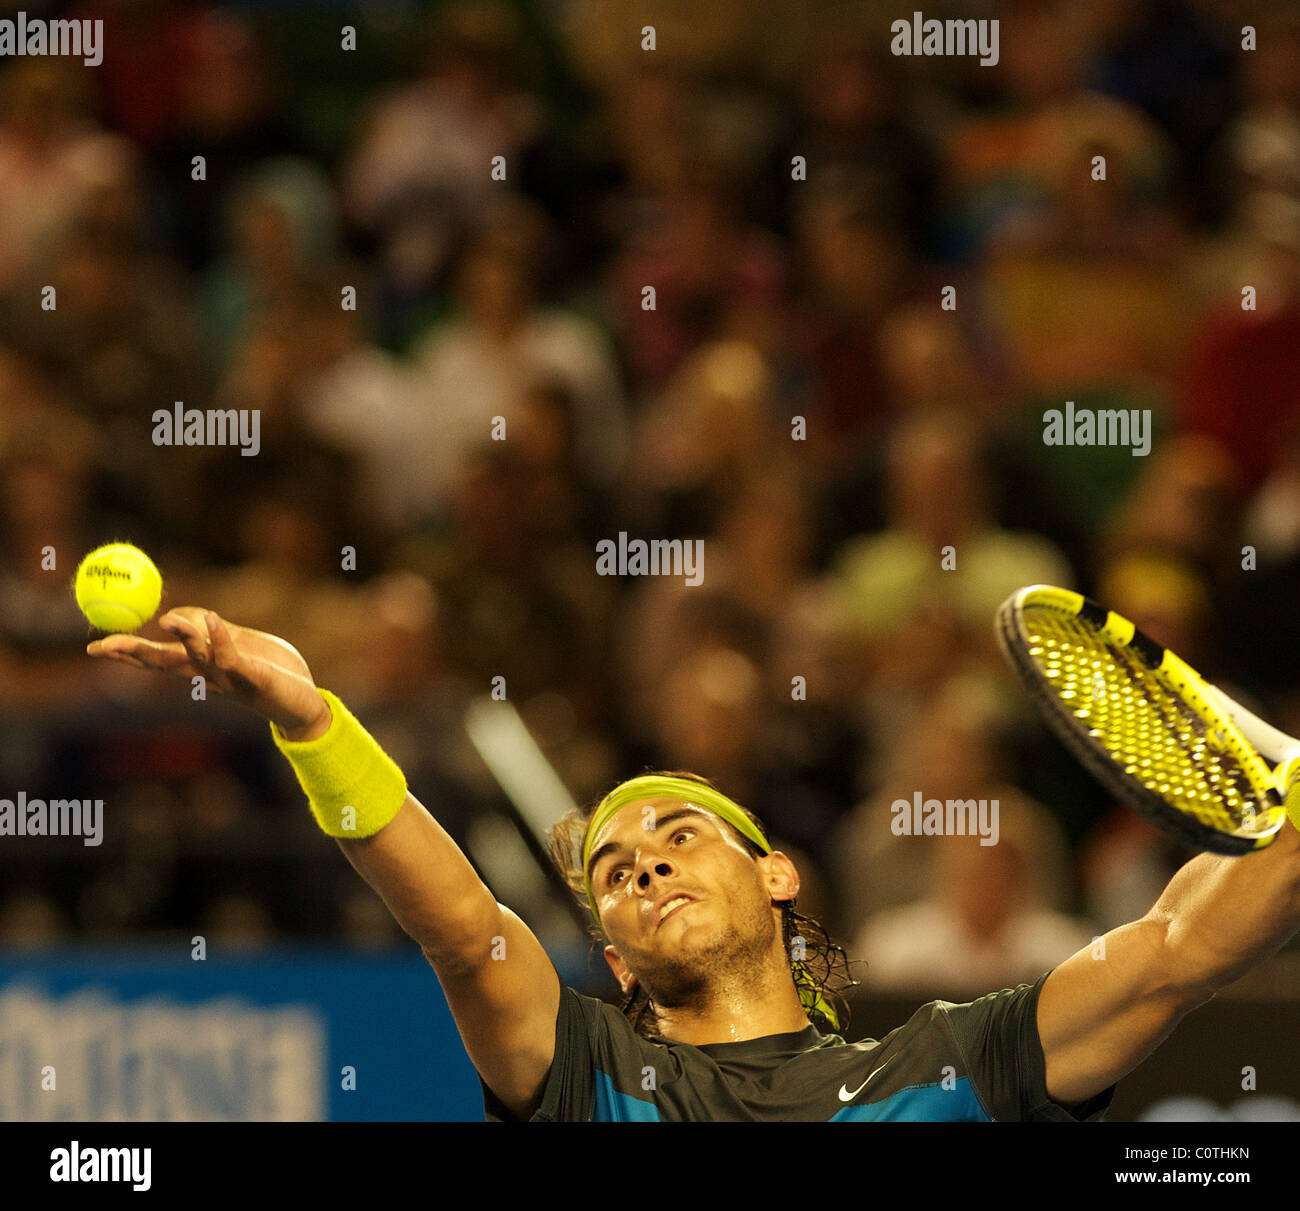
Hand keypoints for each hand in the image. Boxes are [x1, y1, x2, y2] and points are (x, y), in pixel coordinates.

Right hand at [87, 608, 331, 740]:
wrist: (304, 701)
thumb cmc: (270, 671)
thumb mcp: (236, 643)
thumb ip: (209, 631)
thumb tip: (174, 618)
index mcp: (201, 666)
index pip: (157, 659)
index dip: (126, 653)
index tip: (94, 647)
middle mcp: (208, 676)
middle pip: (165, 665)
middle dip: (134, 655)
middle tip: (105, 645)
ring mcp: (230, 680)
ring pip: (199, 659)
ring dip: (184, 639)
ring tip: (168, 621)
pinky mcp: (253, 679)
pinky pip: (233, 659)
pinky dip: (220, 638)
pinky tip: (211, 620)